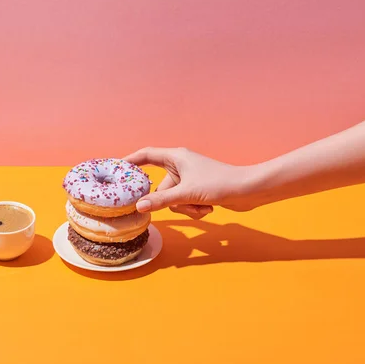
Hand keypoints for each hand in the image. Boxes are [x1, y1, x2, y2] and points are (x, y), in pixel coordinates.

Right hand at [124, 147, 261, 218]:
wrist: (249, 191)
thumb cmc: (219, 184)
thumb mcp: (186, 194)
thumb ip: (161, 201)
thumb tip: (138, 206)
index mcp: (176, 157)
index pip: (147, 155)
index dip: (130, 160)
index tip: (116, 168)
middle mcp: (180, 166)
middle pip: (160, 187)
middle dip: (172, 201)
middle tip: (183, 202)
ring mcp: (189, 179)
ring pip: (173, 199)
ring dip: (186, 207)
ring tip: (202, 206)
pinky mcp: (197, 190)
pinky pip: (184, 203)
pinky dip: (194, 209)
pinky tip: (208, 208)